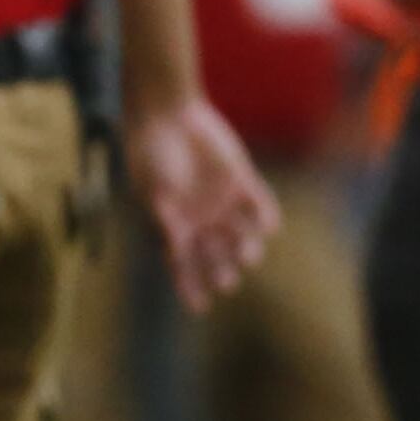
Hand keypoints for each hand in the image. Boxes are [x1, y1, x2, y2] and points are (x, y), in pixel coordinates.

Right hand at [123, 94, 279, 311]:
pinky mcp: (240, 181)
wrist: (166, 112)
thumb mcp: (152, 192)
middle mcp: (200, 219)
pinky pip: (260, 205)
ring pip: (240, 235)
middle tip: (227, 279)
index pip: (182, 266)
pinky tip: (268, 226)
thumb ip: (164, 221)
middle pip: (215, 255)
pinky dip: (266, 216)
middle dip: (221, 270)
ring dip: (245, 247)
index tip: (200, 308)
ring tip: (248, 253)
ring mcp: (221, 201)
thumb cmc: (150, 154)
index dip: (190, 287)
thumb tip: (170, 251)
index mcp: (173, 226)